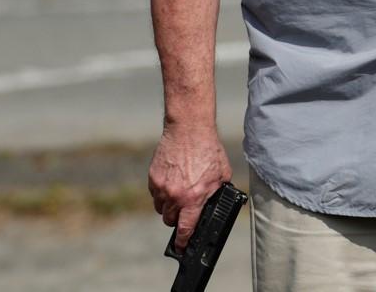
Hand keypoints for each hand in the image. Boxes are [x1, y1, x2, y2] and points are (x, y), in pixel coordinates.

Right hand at [148, 123, 231, 251]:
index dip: (183, 241)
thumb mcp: (222, 174)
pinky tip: (172, 181)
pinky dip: (161, 193)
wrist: (189, 129)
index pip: (185, 228)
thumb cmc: (208, 149)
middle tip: (185, 211)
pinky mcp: (153, 177)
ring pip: (161, 209)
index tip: (181, 247)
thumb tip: (216, 205)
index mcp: (194, 197)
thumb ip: (217, 192)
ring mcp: (161, 187)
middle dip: (177, 220)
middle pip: (170, 221)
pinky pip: (155, 194)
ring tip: (179, 195)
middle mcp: (175, 196)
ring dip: (168, 207)